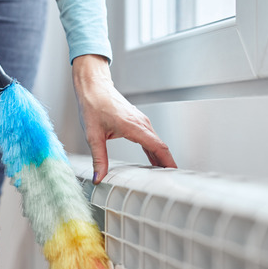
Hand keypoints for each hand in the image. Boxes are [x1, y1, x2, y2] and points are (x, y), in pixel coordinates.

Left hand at [72, 55, 176, 183]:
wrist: (93, 87)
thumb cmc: (93, 105)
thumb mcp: (93, 136)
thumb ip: (99, 159)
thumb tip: (99, 177)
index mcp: (134, 126)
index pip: (157, 147)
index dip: (167, 161)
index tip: (174, 173)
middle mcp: (141, 123)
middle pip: (160, 146)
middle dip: (166, 164)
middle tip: (169, 181)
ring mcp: (141, 121)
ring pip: (156, 142)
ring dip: (161, 157)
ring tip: (163, 175)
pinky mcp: (137, 121)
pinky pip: (150, 138)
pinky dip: (154, 150)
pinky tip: (153, 160)